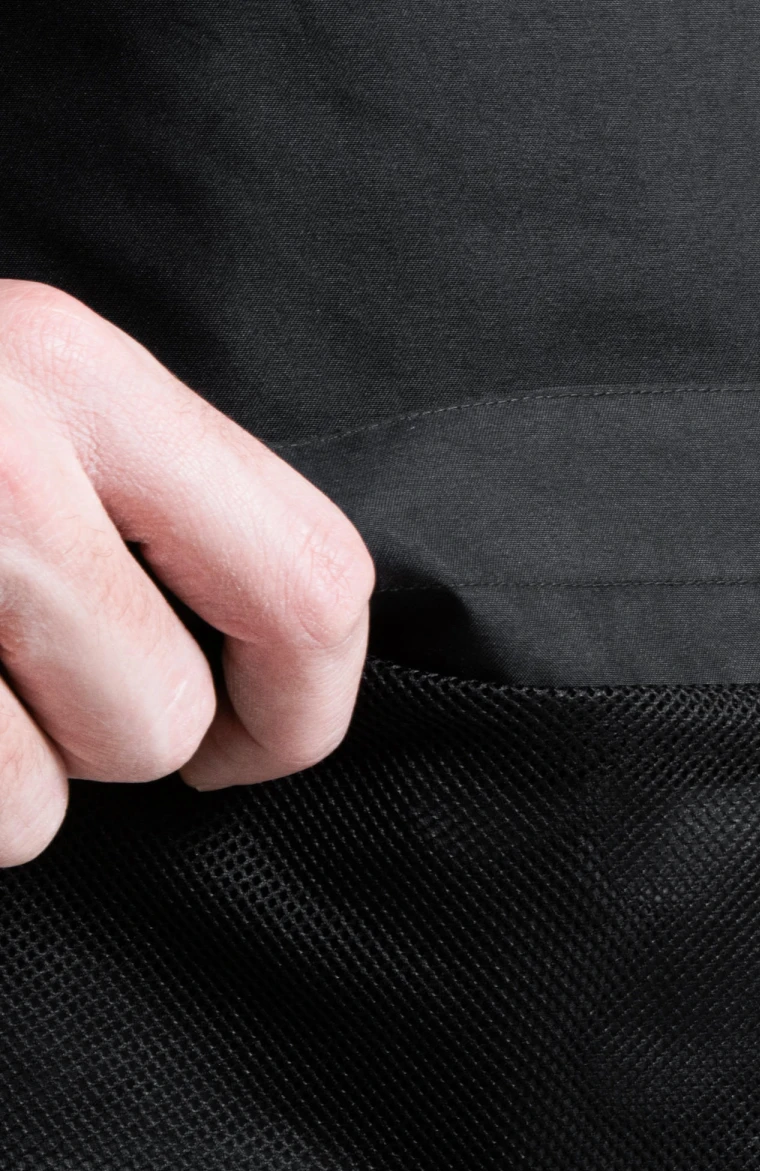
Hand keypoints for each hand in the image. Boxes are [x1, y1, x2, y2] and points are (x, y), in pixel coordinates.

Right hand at [0, 281, 373, 864]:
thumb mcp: (23, 410)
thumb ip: (157, 501)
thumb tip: (296, 658)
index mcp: (79, 371)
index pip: (313, 587)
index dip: (303, 706)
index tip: (242, 742)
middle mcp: (1, 441)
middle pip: (166, 718)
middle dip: (122, 747)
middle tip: (37, 688)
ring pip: (53, 796)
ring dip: (12, 781)